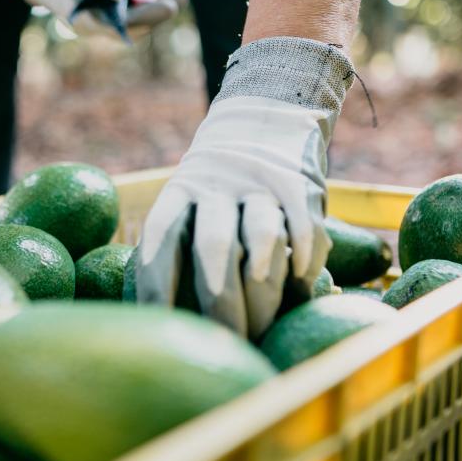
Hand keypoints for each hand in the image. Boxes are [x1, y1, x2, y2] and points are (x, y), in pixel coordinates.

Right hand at [72, 0, 189, 39]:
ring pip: (137, 18)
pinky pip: (135, 7)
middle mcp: (94, 22)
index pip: (119, 26)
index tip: (169, 6)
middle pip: (134, 26)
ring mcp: (101, 16)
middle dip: (159, 12)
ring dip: (158, 4)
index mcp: (81, 17)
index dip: (147, 17)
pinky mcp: (107, 6)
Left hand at [135, 37, 355, 337]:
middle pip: (213, 247)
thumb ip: (184, 253)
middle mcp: (214, 186)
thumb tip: (174, 329)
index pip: (159, 243)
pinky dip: (306, 260)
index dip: (156, 290)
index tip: (160, 334)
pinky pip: (305, 227)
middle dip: (220, 304)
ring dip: (263, 286)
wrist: (268, 113)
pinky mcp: (300, 183)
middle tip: (228, 347)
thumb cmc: (220, 190)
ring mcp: (260, 182)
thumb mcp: (191, 204)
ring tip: (265, 325)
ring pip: (261, 237)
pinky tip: (304, 288)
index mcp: (177, 194)